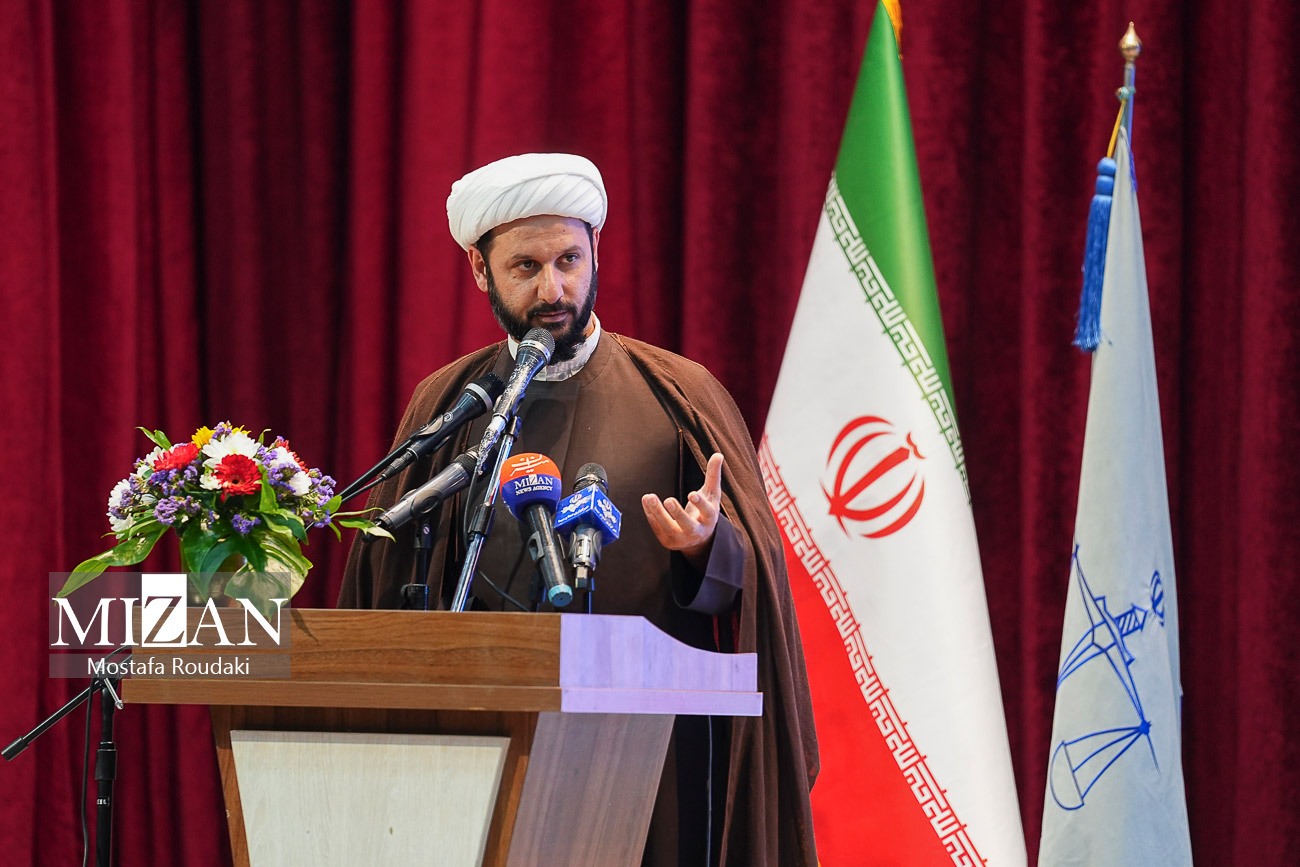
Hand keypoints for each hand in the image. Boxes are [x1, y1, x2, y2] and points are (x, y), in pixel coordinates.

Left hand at [641, 452, 724, 567]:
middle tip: (668, 500)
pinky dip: (651, 516)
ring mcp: (681, 539)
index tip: (692, 494)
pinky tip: (646, 502)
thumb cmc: (705, 511)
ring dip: (658, 513)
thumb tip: (718, 454)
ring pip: (668, 528)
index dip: (700, 504)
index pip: (707, 513)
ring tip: (649, 497)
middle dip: (678, 513)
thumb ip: (713, 475)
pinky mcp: (668, 541)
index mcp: (709, 519)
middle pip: (687, 525)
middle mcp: (696, 532)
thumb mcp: (711, 494)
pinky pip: (658, 529)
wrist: (699, 539)